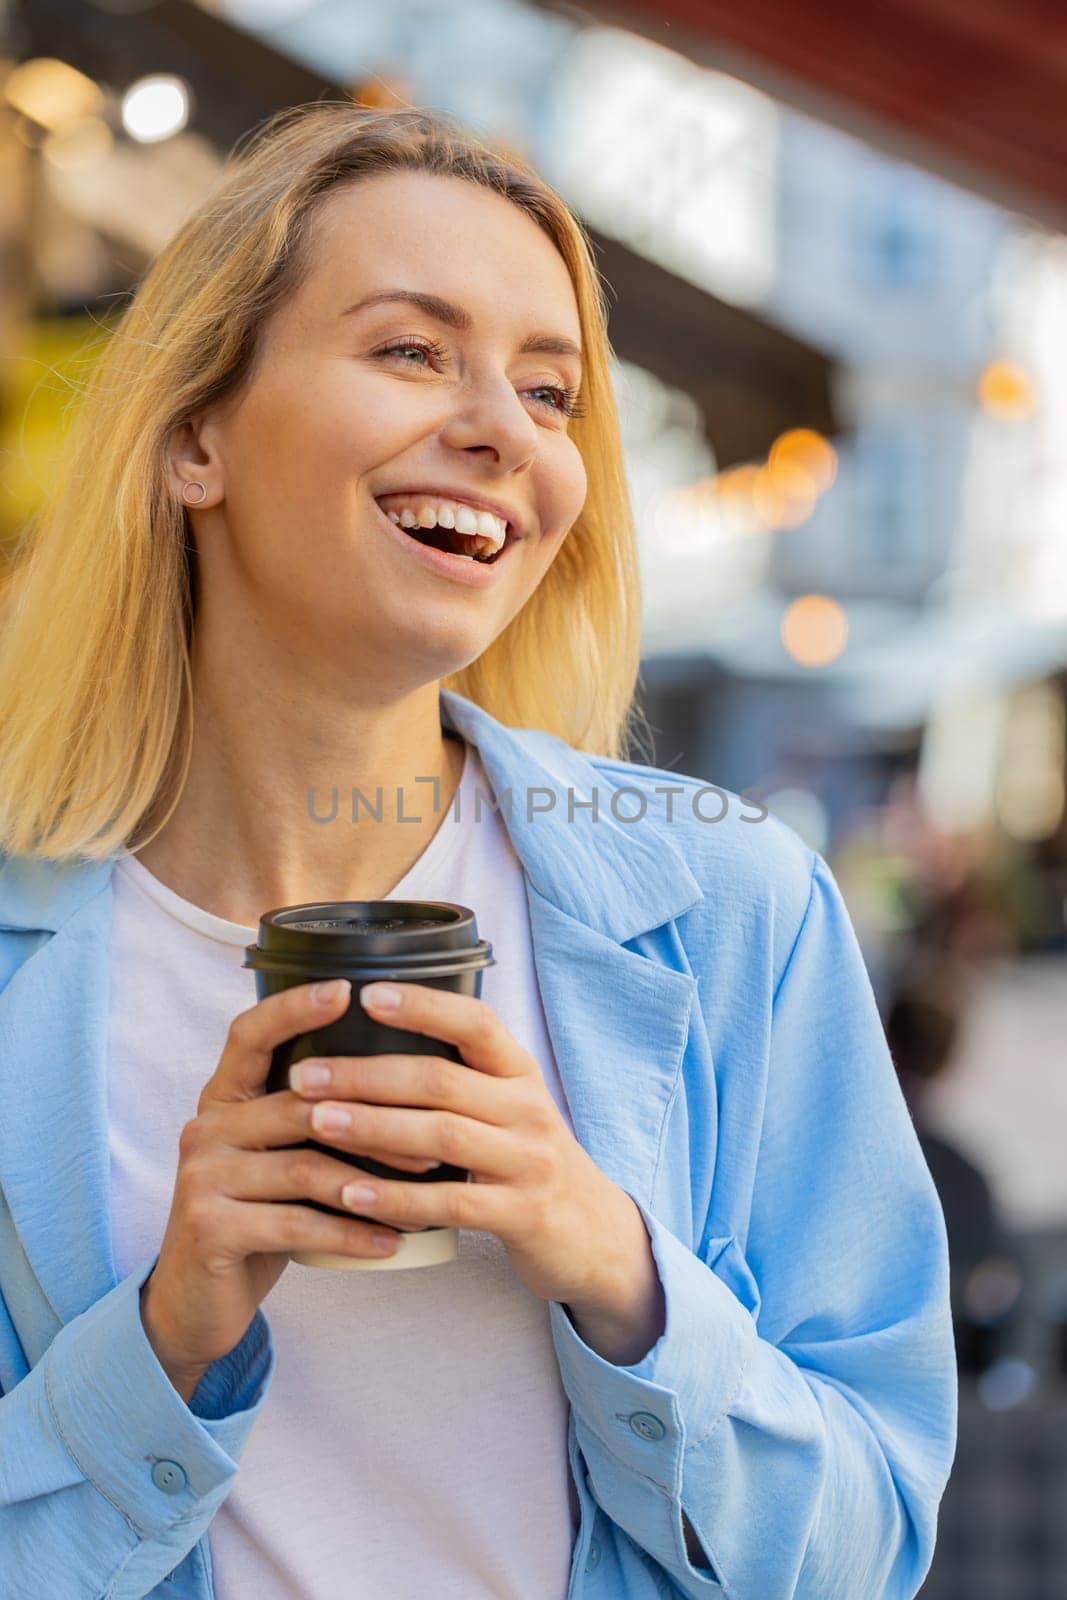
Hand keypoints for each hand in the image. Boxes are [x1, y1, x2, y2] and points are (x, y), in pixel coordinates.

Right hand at [141, 979, 440, 1392]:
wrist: (196, 1304)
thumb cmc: (261, 1219)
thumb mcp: (279, 1159)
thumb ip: (312, 1117)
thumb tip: (407, 1078)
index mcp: (224, 1097)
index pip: (250, 1034)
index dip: (293, 1007)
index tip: (346, 989)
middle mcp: (206, 1125)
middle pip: (302, 1104)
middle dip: (378, 1122)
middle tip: (440, 1139)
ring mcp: (202, 1177)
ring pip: (306, 1166)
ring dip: (374, 1183)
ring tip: (427, 1195)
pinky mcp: (209, 1227)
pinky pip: (296, 1223)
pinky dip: (350, 1233)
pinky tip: (389, 1242)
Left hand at [288, 980, 638, 1312]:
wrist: (591, 1233)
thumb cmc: (525, 1159)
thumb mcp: (507, 1106)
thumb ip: (458, 1076)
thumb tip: (368, 1037)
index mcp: (519, 1071)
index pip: (475, 1023)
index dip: (422, 1006)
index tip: (365, 994)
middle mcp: (528, 1109)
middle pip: (441, 1080)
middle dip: (366, 1075)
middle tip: (305, 1075)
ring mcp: (528, 1162)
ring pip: (441, 1136)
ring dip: (372, 1128)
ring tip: (316, 1121)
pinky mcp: (521, 1215)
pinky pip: (450, 1203)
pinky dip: (396, 1198)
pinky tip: (350, 1194)